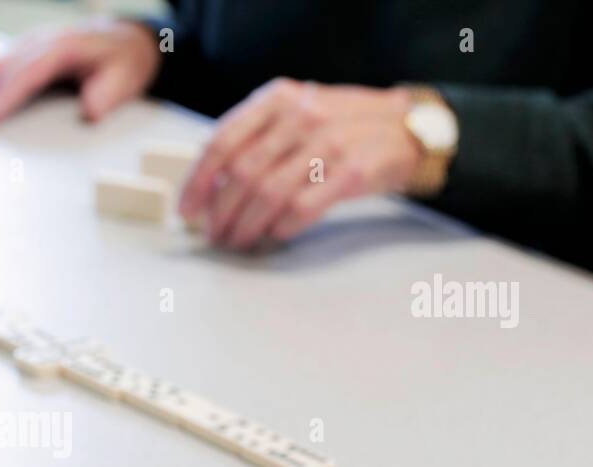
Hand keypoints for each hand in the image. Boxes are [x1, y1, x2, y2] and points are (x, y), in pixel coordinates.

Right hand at [0, 19, 160, 124]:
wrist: (122, 39)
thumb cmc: (122, 60)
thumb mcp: (127, 74)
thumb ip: (110, 92)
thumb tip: (91, 108)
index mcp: (62, 48)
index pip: (28, 73)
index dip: (4, 95)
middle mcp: (34, 45)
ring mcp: (19, 50)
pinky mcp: (10, 58)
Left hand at [179, 79, 420, 248]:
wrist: (404, 127)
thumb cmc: (340, 126)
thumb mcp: (294, 113)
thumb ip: (255, 138)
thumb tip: (210, 184)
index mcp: (277, 100)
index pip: (222, 141)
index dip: (198, 181)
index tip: (187, 210)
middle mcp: (301, 117)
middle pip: (241, 174)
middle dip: (220, 212)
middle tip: (214, 235)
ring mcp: (328, 144)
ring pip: (268, 195)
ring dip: (245, 226)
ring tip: (237, 241)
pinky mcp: (352, 173)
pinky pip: (301, 208)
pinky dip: (280, 227)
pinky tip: (273, 235)